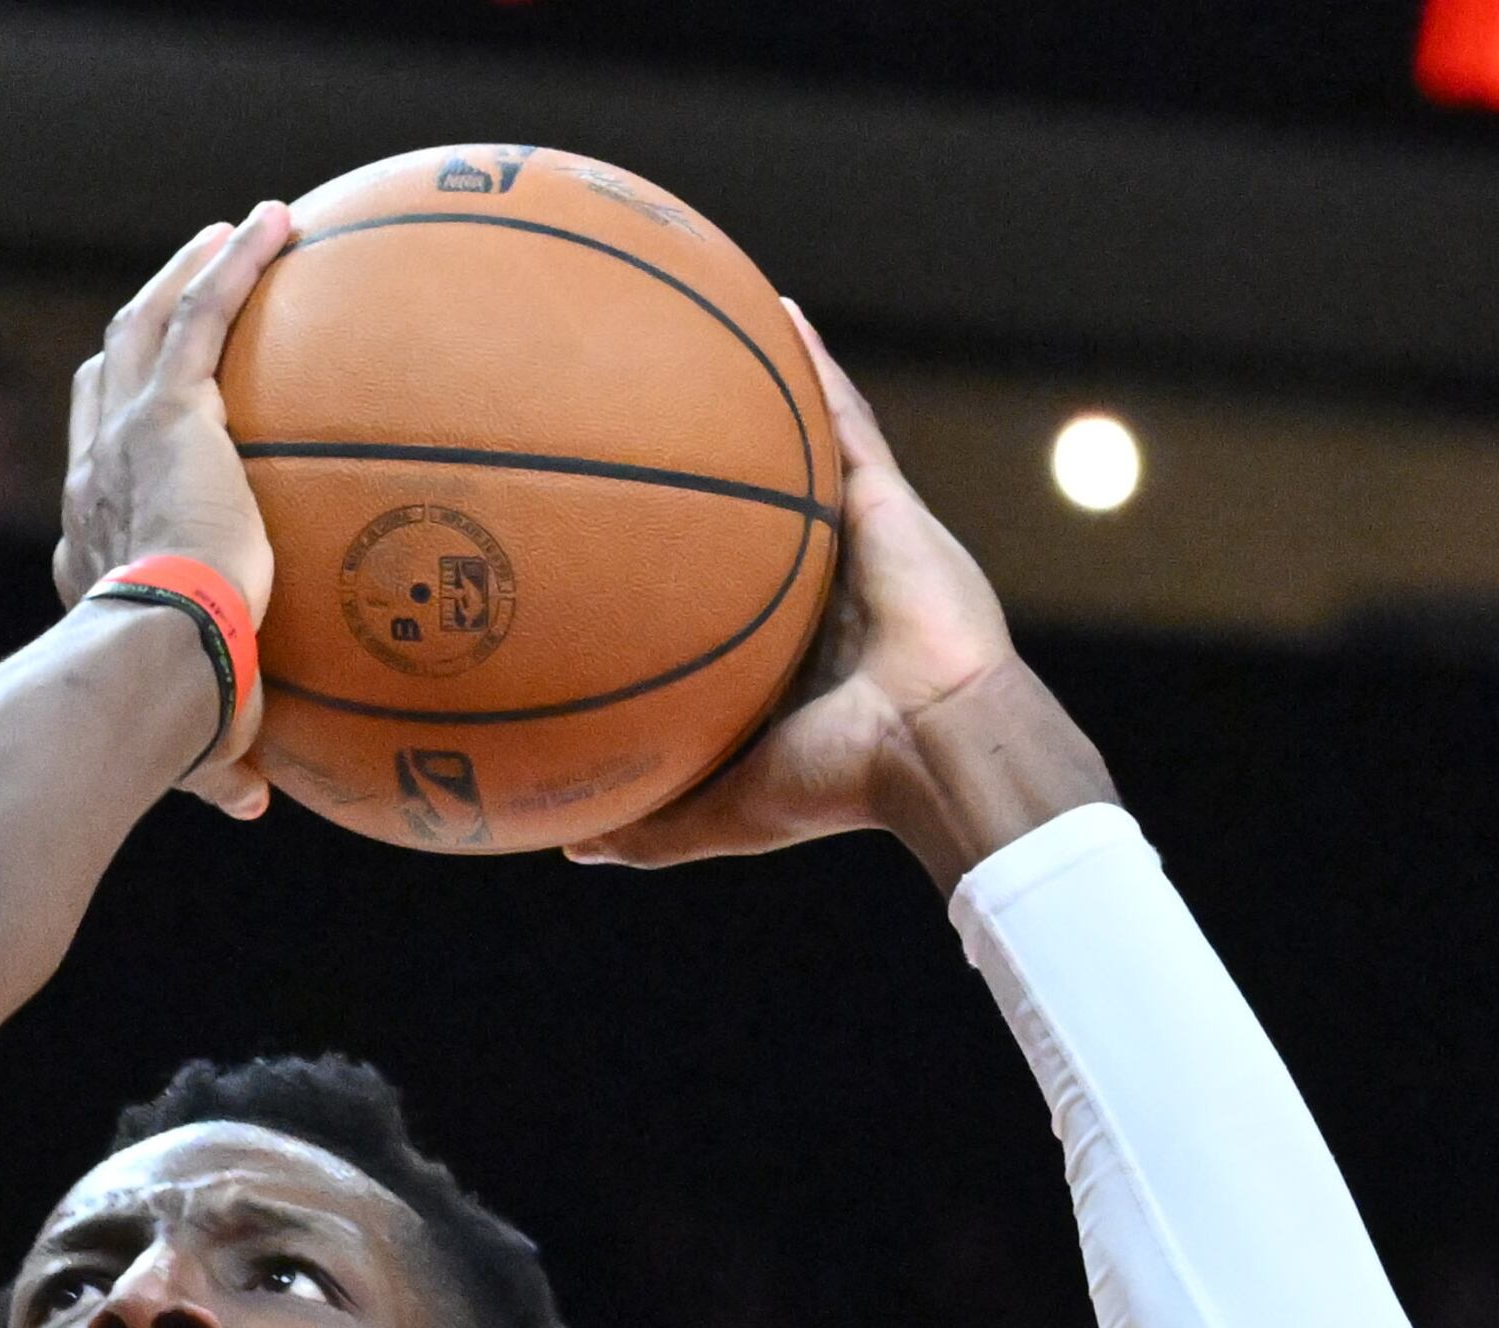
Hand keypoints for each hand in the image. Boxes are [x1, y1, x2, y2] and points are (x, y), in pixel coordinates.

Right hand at [54, 206, 289, 818]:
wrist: (159, 663)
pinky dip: (233, 264)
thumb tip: (253, 807)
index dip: (111, 445)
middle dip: (136, 335)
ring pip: (140, 329)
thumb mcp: (200, 735)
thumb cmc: (169, 712)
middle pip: (99, 384)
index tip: (149, 425)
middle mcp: (92, 484)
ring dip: (182, 276)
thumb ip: (223, 760)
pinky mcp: (169, 412)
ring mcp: (125, 439)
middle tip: (180, 301)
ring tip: (228, 235)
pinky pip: (201, 314)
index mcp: (92, 553)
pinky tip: (274, 222)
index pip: (93, 481)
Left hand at [570, 312, 1103, 889]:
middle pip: (750, 513)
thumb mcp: (722, 809)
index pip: (718, 596)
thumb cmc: (836, 784)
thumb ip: (650, 824)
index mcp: (781, 653)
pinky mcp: (885, 499)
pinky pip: (843, 417)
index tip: (609, 538)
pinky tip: (776, 311)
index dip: (673, 566)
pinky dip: (813, 365)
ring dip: (757, 399)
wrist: (931, 743)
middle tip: (634, 422)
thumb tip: (567, 845)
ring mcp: (853, 537)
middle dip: (704, 471)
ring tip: (698, 338)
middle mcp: (815, 587)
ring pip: (795, 454)